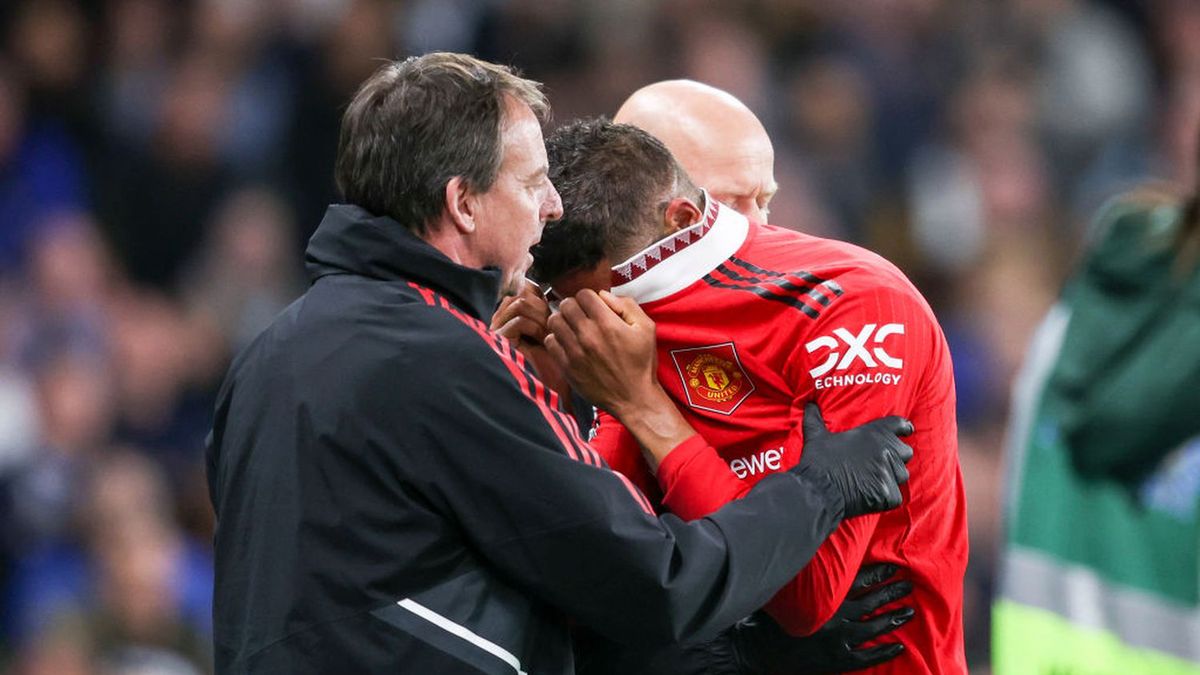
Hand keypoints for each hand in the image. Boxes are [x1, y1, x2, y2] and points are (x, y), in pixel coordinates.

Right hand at [491, 280, 567, 397]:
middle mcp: (500, 320)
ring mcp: (497, 330)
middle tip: (554, 326)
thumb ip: (547, 314)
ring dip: (540, 316)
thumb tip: (551, 292)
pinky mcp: (498, 341)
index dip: (543, 298)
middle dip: (543, 307)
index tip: (555, 314)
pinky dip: (536, 328)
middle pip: (522, 293)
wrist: (547, 392)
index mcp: (511, 316)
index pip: (524, 290)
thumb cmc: (552, 365)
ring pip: (521, 303)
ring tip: (549, 333)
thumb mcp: (552, 333)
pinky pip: (519, 320)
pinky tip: (543, 341)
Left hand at [543, 289, 658, 414]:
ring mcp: (575, 351)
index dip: (588, 297)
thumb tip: (602, 295)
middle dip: (574, 306)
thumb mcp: (646, 328)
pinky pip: (550, 342)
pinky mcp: (567, 367)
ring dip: (562, 321)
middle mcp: (588, 335)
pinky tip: (568, 343)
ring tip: (572, 327)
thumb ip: (626, 305)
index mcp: (607, 323)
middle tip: (581, 315)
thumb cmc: (641, 363)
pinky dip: (557, 339)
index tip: (593, 306)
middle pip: (566, 305)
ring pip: (554, 321)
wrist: (633, 398)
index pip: (583, 294)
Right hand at [730, 565, 912, 673]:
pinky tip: (898, 647)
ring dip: (893, 618)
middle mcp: (836, 615)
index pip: (859, 579)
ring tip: (909, 612)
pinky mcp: (838, 659)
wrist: (756, 648)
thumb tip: (815, 555)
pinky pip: (867, 656)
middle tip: (908, 585)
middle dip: (892, 592)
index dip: (879, 573)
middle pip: (871, 601)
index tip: (894, 567)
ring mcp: (839, 638)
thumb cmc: (767, 616)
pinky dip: (884, 651)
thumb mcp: (784, 588)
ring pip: (874, 626)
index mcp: (824, 595)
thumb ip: (805, 577)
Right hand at [792, 404, 912, 517]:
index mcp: (873, 433)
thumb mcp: (816, 436)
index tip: (906, 431)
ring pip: (902, 474)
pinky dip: (885, 498)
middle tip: (881, 463)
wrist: (817, 491)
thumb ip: (815, 418)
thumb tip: (809, 404)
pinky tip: (871, 497)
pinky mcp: (889, 494)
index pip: (900, 424)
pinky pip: (895, 496)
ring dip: (892, 478)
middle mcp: (886, 450)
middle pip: (906, 452)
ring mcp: (889, 473)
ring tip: (874, 481)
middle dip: (897, 457)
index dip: (904, 428)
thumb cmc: (818, 462)